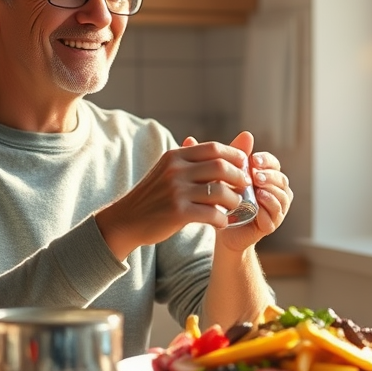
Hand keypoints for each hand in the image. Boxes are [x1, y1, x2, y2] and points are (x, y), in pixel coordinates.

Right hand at [95, 132, 253, 258]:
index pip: (213, 148)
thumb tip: (223, 152)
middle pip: (220, 167)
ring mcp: (176, 191)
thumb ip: (191, 161)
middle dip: (239, 176)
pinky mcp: (178, 213)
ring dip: (233, 200)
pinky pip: (212, 214)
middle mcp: (176, 170)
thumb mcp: (167, 170)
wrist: (126, 220)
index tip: (244, 164)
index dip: (234, 155)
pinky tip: (222, 222)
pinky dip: (222, 219)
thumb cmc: (153, 196)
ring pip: (220, 192)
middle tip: (245, 185)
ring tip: (235, 205)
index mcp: (175, 156)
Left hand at [211, 133, 293, 252]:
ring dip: (271, 191)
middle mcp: (273, 190)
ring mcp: (275, 207)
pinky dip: (269, 208)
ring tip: (258, 188)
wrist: (217, 226)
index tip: (253, 159)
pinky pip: (275, 215)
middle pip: (280, 178)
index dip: (266, 160)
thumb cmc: (217, 198)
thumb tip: (189, 139)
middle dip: (269, 175)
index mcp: (263, 175)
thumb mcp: (214, 177)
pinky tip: (259, 203)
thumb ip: (206, 160)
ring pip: (282, 196)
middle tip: (256, 174)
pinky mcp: (270, 224)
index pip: (272, 162)